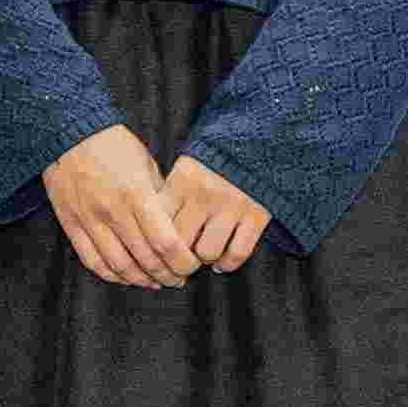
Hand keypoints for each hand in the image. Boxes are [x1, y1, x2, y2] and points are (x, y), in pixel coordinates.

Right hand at [38, 126, 187, 289]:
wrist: (69, 132)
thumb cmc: (113, 144)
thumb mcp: (147, 164)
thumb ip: (160, 197)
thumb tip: (175, 227)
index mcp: (136, 193)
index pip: (165, 242)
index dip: (182, 262)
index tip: (191, 265)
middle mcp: (113, 211)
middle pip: (146, 260)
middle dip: (168, 276)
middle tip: (179, 278)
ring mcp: (89, 220)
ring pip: (119, 267)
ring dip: (142, 281)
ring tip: (156, 281)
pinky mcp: (72, 225)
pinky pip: (93, 261)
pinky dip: (112, 276)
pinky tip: (127, 277)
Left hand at [155, 157, 278, 274]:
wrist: (257, 143)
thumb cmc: (213, 163)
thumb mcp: (185, 171)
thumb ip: (168, 198)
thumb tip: (150, 238)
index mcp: (182, 180)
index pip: (158, 223)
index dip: (154, 244)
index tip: (156, 253)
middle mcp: (205, 194)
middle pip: (180, 243)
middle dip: (177, 257)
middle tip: (179, 261)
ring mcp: (231, 206)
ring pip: (207, 253)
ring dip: (204, 259)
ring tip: (202, 256)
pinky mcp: (256, 216)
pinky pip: (237, 254)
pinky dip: (228, 264)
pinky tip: (222, 262)